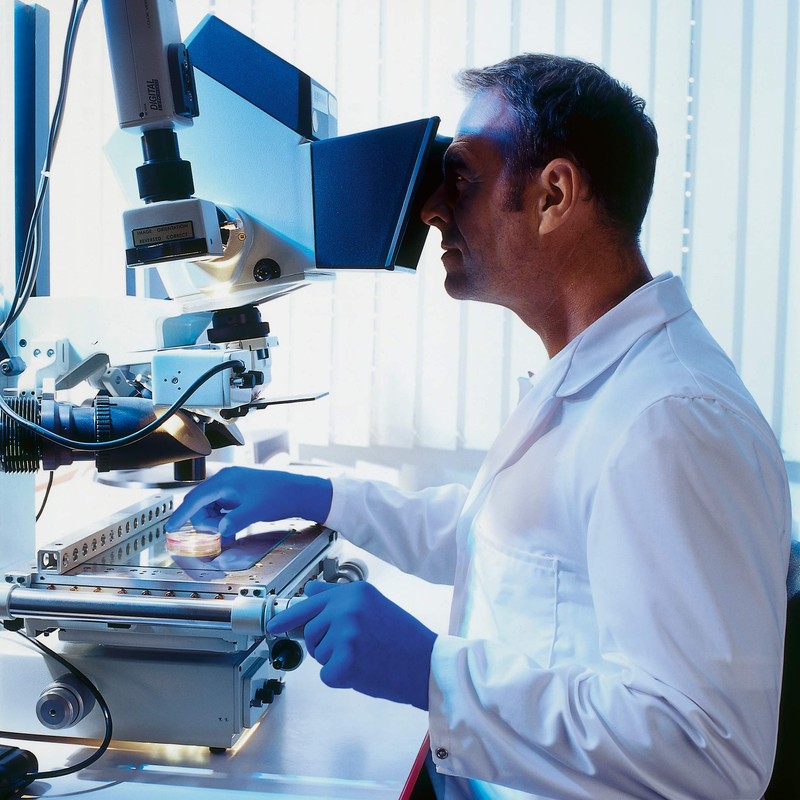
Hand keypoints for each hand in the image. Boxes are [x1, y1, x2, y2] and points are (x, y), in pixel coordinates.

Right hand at [165, 467, 332, 538]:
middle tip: (217, 536)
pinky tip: (232, 529)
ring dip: (214, 524)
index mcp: (225, 481)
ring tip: (229, 533)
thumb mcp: (256, 510)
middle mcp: (226, 481)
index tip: (170, 528)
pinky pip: (221, 510)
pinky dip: (223, 522)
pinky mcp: (238, 495)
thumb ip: (235, 521)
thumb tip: (220, 530)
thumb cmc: (281, 494)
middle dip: (204, 524)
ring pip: (210, 510)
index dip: (181, 515)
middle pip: (200, 506)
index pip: (195, 499)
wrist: (300, 491)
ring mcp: (232, 488)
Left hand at [267, 581, 435, 709]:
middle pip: (312, 630)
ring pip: (319, 653)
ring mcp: (345, 634)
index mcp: (355, 592)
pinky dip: (341, 679)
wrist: (427, 664)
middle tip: (353, 649)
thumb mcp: (373, 605)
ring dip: (336, 661)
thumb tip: (310, 591)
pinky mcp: (344, 662)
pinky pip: (327, 675)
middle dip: (325, 644)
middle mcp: (347, 608)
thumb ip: (340, 598)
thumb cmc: (403, 638)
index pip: (310, 601)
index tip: (274, 625)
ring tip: (365, 657)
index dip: (289, 617)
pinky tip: (364, 671)